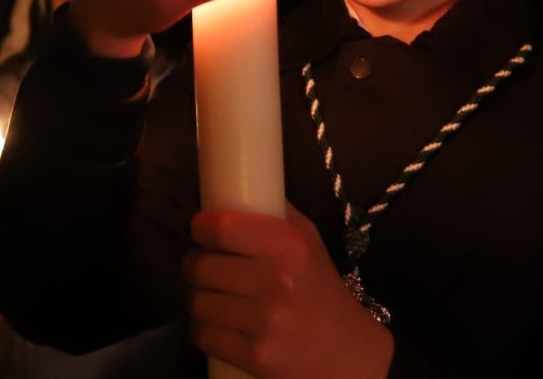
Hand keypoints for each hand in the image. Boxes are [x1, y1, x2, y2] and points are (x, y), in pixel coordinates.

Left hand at [183, 207, 392, 378]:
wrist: (349, 354)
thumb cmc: (321, 289)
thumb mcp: (307, 241)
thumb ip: (274, 213)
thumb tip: (232, 185)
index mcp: (290, 246)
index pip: (223, 228)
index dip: (200, 227)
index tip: (200, 229)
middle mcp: (278, 282)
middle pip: (201, 267)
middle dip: (193, 265)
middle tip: (202, 267)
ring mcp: (266, 323)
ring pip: (197, 303)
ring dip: (197, 299)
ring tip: (211, 296)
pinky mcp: (256, 358)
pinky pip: (203, 336)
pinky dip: (202, 330)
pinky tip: (217, 324)